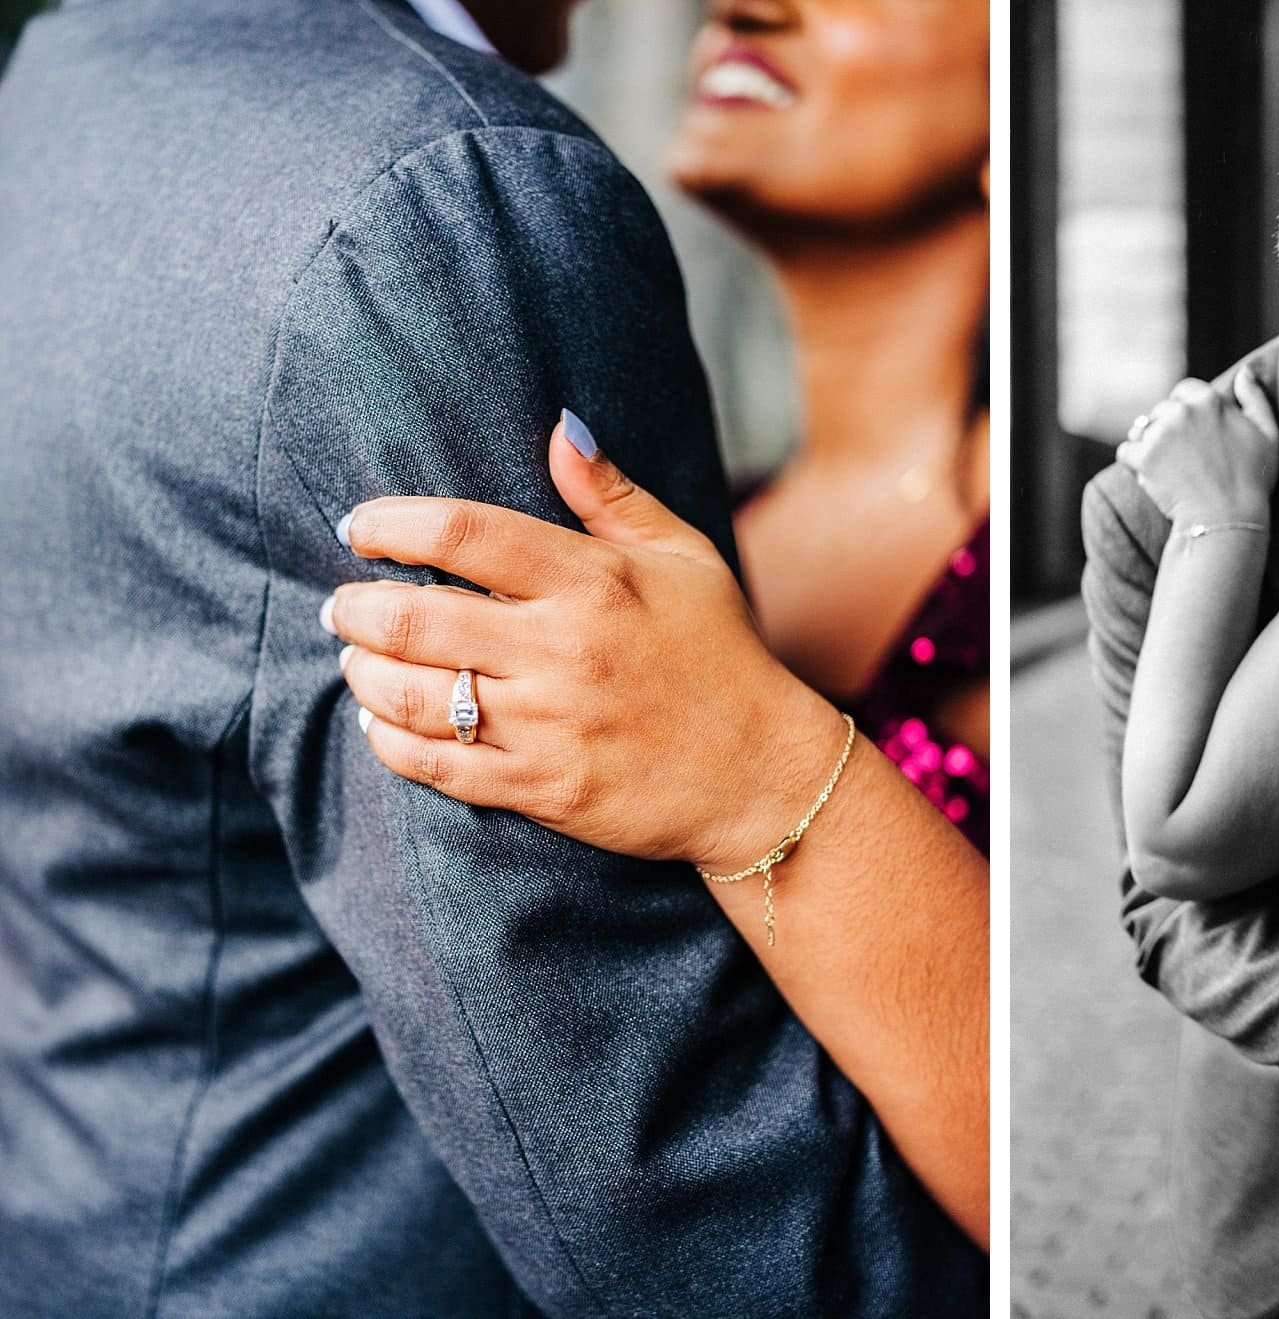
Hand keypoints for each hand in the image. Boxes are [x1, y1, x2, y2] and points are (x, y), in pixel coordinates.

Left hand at [324, 413, 843, 870]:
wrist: (765, 774)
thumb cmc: (721, 655)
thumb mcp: (684, 559)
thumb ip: (612, 497)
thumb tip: (560, 426)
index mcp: (594, 581)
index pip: (462, 534)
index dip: (391, 524)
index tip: (360, 526)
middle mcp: (566, 649)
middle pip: (417, 618)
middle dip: (356, 607)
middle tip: (343, 604)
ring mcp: (552, 724)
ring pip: (413, 696)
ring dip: (364, 673)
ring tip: (358, 659)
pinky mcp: (545, 789)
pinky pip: (436, 766)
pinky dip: (389, 742)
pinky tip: (381, 722)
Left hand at [1116, 371, 1278, 526]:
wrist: (1227, 520)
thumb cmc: (1252, 480)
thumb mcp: (1268, 434)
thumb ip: (1255, 398)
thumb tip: (1244, 372)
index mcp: (1208, 399)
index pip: (1183, 391)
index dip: (1187, 412)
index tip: (1195, 436)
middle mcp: (1181, 410)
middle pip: (1161, 411)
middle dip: (1167, 430)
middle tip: (1185, 460)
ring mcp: (1160, 433)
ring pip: (1140, 430)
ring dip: (1149, 446)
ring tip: (1170, 470)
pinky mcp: (1143, 457)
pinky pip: (1126, 452)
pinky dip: (1134, 465)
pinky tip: (1154, 479)